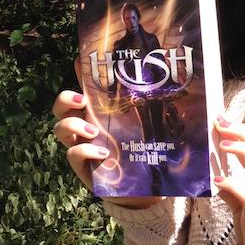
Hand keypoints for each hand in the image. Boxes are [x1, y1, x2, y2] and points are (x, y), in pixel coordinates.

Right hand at [51, 60, 162, 208]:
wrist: (146, 186)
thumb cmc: (150, 150)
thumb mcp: (154, 125)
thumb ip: (159, 108)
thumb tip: (184, 84)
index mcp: (103, 109)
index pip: (86, 86)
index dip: (79, 71)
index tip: (80, 58)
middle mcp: (87, 123)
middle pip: (62, 105)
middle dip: (66, 98)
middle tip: (83, 100)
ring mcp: (82, 143)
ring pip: (60, 128)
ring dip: (73, 125)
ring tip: (93, 130)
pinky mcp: (82, 165)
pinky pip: (73, 154)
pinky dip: (84, 152)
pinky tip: (103, 154)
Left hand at [213, 116, 244, 244]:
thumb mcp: (238, 203)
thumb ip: (230, 187)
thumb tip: (213, 170)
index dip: (242, 130)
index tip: (222, 117)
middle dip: (244, 133)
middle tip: (221, 122)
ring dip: (244, 152)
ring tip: (223, 143)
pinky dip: (234, 185)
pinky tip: (217, 180)